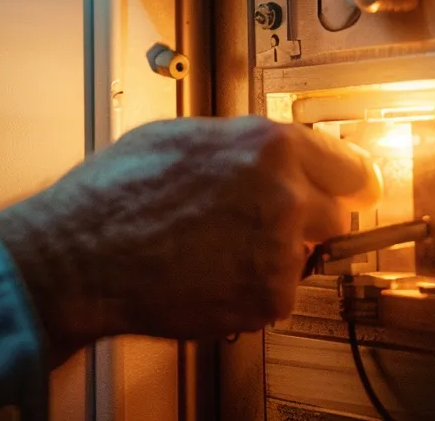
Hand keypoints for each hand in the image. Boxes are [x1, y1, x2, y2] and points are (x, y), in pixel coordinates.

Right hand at [0, 116, 379, 362]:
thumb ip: (236, 144)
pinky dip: (248, 293)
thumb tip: (260, 152)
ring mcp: (279, 249)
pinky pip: (275, 296)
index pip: (349, 163)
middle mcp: (283, 193)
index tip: (355, 189)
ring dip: (270, 259)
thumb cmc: (109, 197)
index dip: (348, 179)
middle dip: (304, 221)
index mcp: (265, 144)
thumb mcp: (175, 138)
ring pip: (303, 258)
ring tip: (212, 252)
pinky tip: (206, 276)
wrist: (79, 256)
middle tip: (255, 228)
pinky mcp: (267, 297)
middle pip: (334, 214)